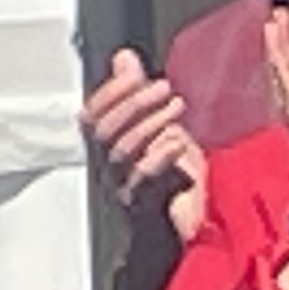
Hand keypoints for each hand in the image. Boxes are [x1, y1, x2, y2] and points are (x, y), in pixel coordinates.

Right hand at [82, 47, 205, 243]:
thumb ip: (138, 95)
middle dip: (132, 103)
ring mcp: (124, 189)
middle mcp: (111, 170)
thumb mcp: (162, 128)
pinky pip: (141, 180)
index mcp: (110, 149)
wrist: (197, 230)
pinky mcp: (144, 208)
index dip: (109, 92)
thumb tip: (123, 59)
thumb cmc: (175, 179)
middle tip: (162, 87)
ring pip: (121, 151)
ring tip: (176, 107)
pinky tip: (177, 143)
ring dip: (150, 123)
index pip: (92, 116)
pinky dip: (159, 156)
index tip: (132, 71)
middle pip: (103, 132)